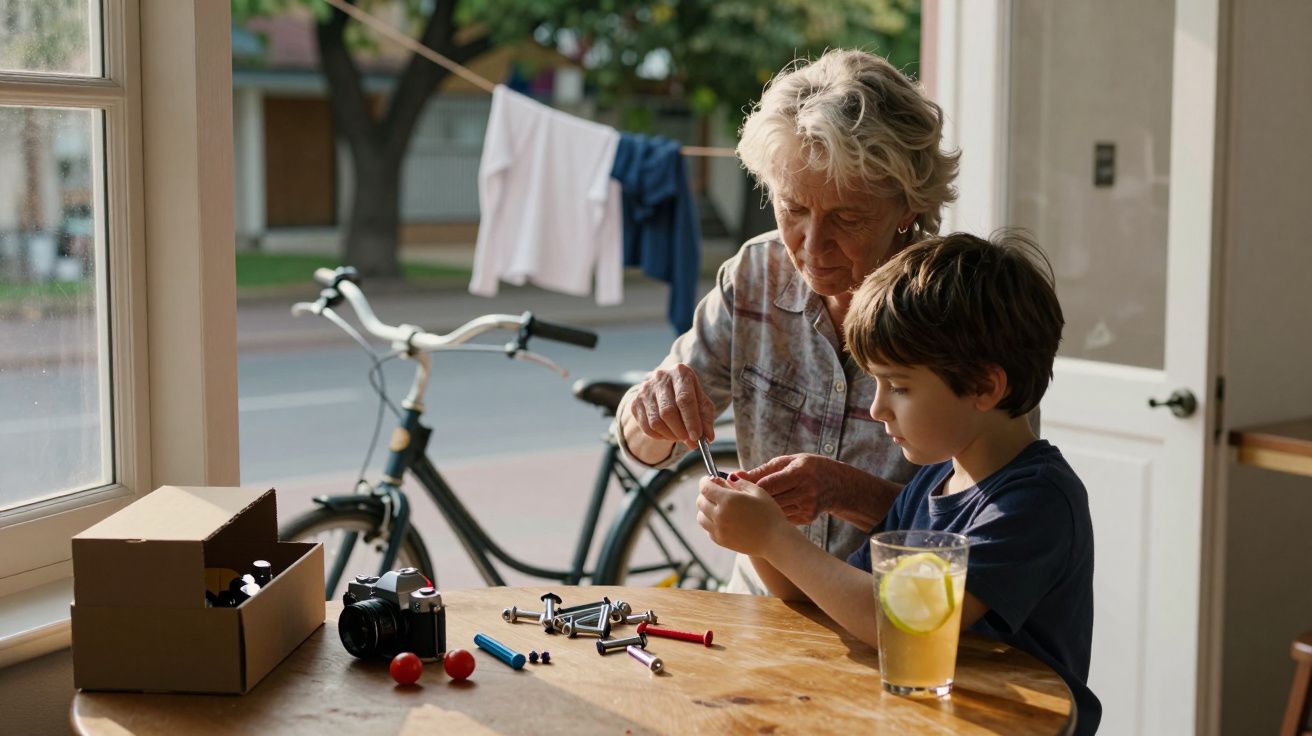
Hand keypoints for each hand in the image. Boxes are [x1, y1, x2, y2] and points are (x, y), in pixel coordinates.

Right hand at [628, 364, 716, 449]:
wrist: (665, 389)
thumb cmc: (688, 395)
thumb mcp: (701, 402)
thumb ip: (706, 419)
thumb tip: (707, 438)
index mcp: (680, 372)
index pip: (684, 399)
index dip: (691, 420)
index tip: (696, 437)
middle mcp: (660, 377)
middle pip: (668, 411)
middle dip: (680, 431)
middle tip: (690, 442)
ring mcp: (645, 390)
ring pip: (656, 422)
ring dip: (670, 435)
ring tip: (680, 436)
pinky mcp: (635, 402)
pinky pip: (647, 427)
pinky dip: (660, 436)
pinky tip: (668, 434)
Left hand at [696, 476, 791, 557]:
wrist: (775, 540)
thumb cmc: (770, 514)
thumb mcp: (758, 492)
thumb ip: (740, 482)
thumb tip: (728, 478)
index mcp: (728, 500)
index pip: (705, 487)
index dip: (705, 481)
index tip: (709, 479)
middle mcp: (719, 515)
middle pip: (700, 501)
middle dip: (705, 494)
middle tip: (715, 492)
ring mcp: (719, 530)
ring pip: (700, 516)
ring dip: (705, 509)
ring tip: (718, 506)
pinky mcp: (721, 541)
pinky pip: (708, 529)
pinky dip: (710, 522)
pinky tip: (723, 520)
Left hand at [735, 454, 861, 524]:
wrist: (837, 485)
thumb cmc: (807, 468)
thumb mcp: (788, 462)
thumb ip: (763, 471)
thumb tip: (736, 476)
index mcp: (801, 473)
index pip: (769, 483)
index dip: (749, 485)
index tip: (732, 485)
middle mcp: (806, 492)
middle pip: (769, 499)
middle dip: (749, 497)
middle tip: (731, 497)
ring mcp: (808, 508)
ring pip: (773, 510)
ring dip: (758, 508)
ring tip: (744, 504)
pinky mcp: (807, 519)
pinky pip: (781, 517)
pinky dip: (770, 514)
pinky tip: (762, 513)